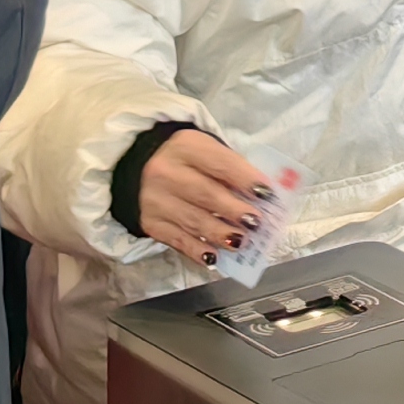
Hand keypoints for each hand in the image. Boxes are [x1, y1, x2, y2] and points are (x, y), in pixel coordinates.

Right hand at [137, 127, 279, 267]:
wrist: (136, 168)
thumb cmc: (186, 159)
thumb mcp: (206, 150)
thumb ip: (231, 168)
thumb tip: (262, 195)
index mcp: (186, 146)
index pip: (220, 163)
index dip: (245, 179)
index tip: (267, 194)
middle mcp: (165, 172)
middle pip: (205, 193)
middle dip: (233, 210)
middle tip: (256, 222)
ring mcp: (154, 200)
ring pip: (192, 220)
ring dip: (219, 233)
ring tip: (241, 241)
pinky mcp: (149, 223)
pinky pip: (176, 239)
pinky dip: (197, 250)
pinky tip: (214, 257)